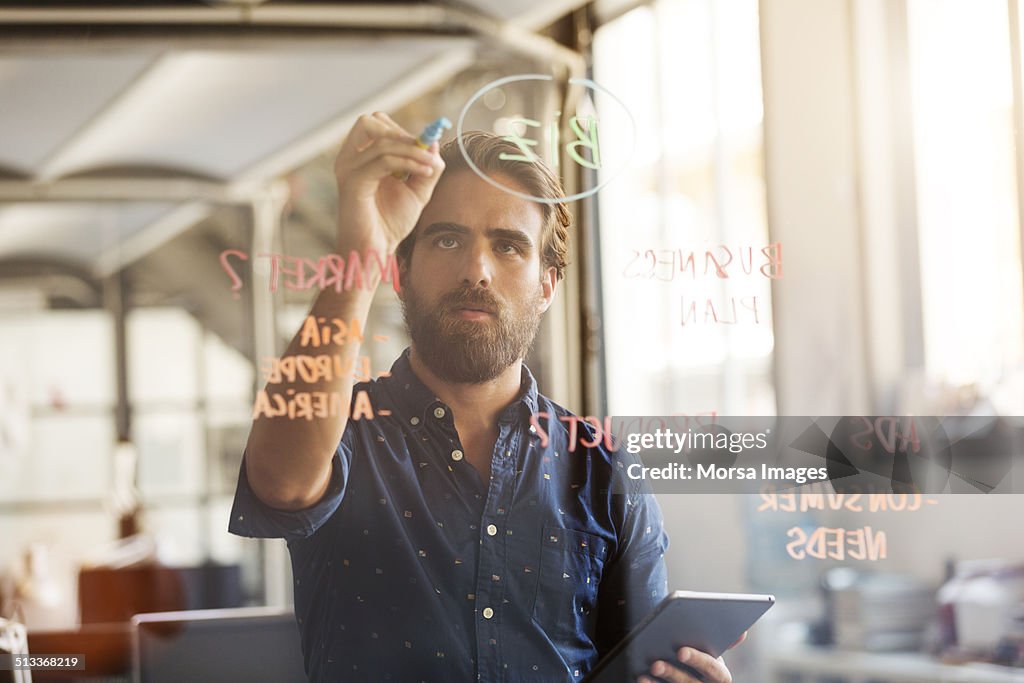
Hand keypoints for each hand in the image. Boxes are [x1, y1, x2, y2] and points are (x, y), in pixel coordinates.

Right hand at [333, 112, 445, 253]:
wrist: (376, 249)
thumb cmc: (391, 222)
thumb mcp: (417, 190)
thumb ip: (426, 165)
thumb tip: (432, 141)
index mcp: (360, 157)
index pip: (377, 124)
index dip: (403, 130)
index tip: (426, 147)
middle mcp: (349, 158)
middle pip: (371, 121)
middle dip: (402, 134)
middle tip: (424, 153)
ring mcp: (348, 168)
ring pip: (383, 142)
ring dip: (413, 151)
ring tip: (430, 166)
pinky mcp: (352, 181)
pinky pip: (383, 161)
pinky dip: (408, 162)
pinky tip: (424, 172)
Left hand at [635, 632, 745, 682]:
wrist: (686, 671)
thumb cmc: (699, 655)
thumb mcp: (712, 649)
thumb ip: (724, 640)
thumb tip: (743, 631)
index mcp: (719, 675)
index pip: (712, 669)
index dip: (698, 660)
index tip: (680, 651)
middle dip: (673, 673)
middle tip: (656, 663)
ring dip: (660, 681)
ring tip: (648, 667)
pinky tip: (641, 677)